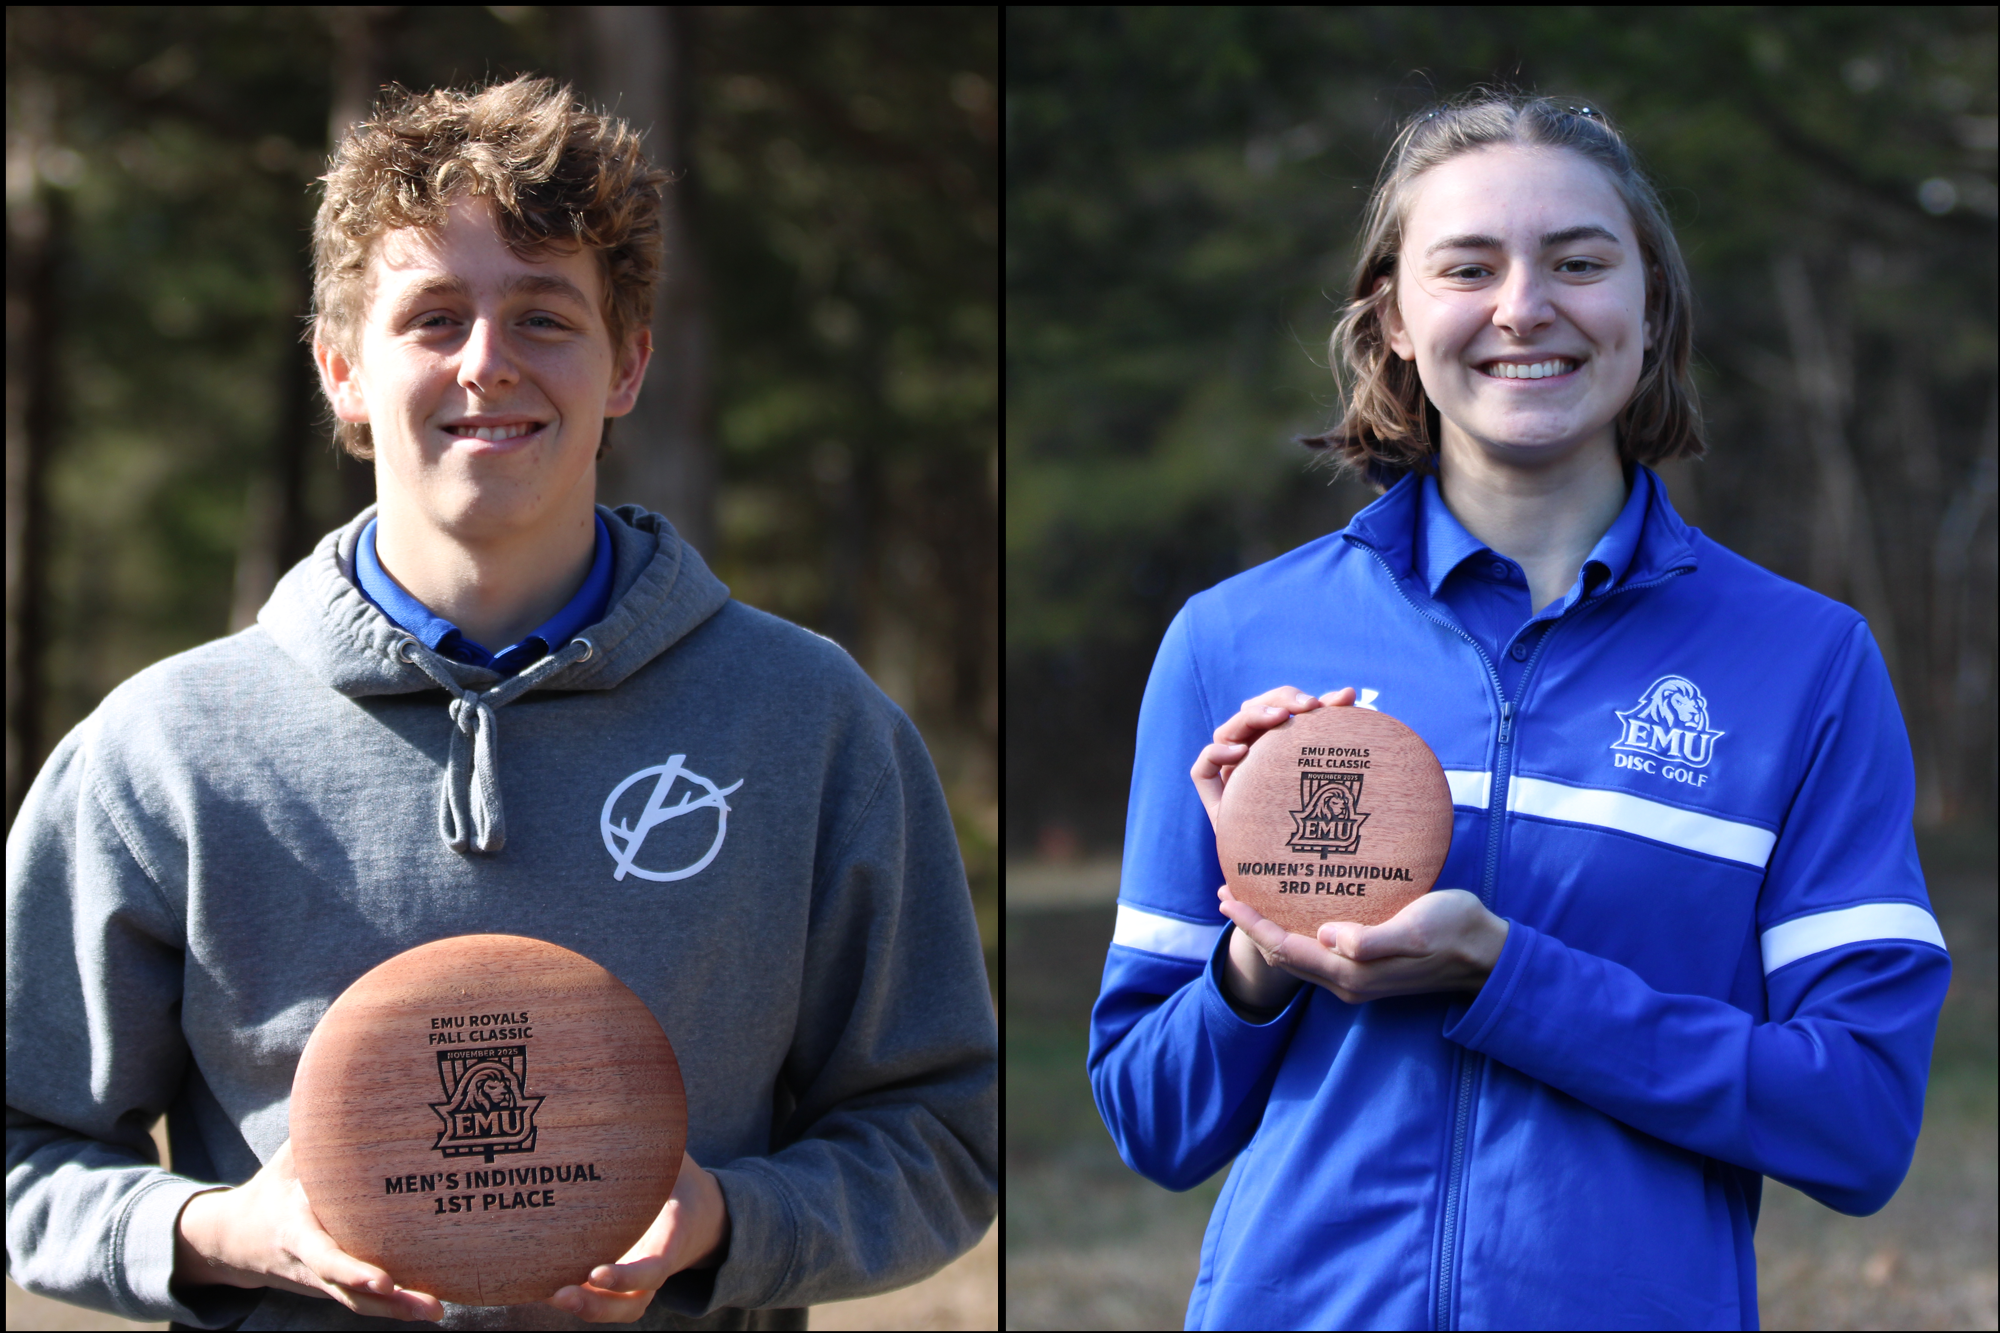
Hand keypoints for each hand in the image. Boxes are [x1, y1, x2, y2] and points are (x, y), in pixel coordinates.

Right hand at [172, 1138, 441, 1321]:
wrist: (236, 1238)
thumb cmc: (274, 1186)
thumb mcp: (287, 1158)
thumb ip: (316, 1129)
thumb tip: (341, 1075)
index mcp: (295, 1232)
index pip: (322, 1256)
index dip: (349, 1270)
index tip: (381, 1280)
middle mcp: (309, 1264)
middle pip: (349, 1292)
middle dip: (388, 1303)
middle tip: (429, 1307)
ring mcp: (322, 1281)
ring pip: (359, 1304)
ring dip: (398, 1311)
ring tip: (437, 1312)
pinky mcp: (334, 1286)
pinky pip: (364, 1302)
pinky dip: (393, 1307)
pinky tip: (431, 1307)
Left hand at [544, 1152, 729, 1322]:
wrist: (702, 1216)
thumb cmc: (683, 1182)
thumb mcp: (678, 1160)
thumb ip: (661, 1140)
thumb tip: (638, 1098)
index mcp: (672, 1239)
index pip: (654, 1269)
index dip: (628, 1276)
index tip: (597, 1271)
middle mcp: (654, 1266)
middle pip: (631, 1304)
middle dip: (597, 1306)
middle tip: (561, 1294)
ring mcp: (637, 1278)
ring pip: (615, 1308)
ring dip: (584, 1308)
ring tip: (546, 1294)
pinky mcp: (621, 1279)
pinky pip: (601, 1298)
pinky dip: (577, 1297)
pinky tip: (541, 1284)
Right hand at [1191, 685, 1354, 832]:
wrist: (1302, 874)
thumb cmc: (1328, 827)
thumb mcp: (1335, 779)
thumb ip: (1337, 736)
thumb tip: (1350, 691)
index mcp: (1277, 748)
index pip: (1283, 709)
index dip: (1306, 698)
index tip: (1340, 699)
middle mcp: (1252, 756)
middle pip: (1253, 711)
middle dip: (1281, 700)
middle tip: (1310, 706)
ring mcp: (1230, 775)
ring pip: (1228, 731)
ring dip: (1253, 716)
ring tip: (1280, 717)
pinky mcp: (1214, 797)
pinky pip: (1202, 770)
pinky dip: (1216, 753)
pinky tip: (1241, 753)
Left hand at [1217, 884, 1508, 1005]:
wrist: (1486, 954)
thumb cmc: (1455, 932)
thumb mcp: (1416, 930)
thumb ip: (1372, 940)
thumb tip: (1328, 936)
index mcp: (1352, 973)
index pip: (1287, 949)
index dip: (1253, 925)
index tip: (1227, 896)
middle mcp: (1348, 982)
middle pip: (1284, 956)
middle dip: (1251, 927)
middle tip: (1226, 892)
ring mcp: (1357, 979)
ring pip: (1298, 957)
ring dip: (1269, 930)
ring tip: (1248, 902)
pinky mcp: (1367, 969)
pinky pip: (1317, 953)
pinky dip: (1293, 933)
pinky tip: (1291, 913)